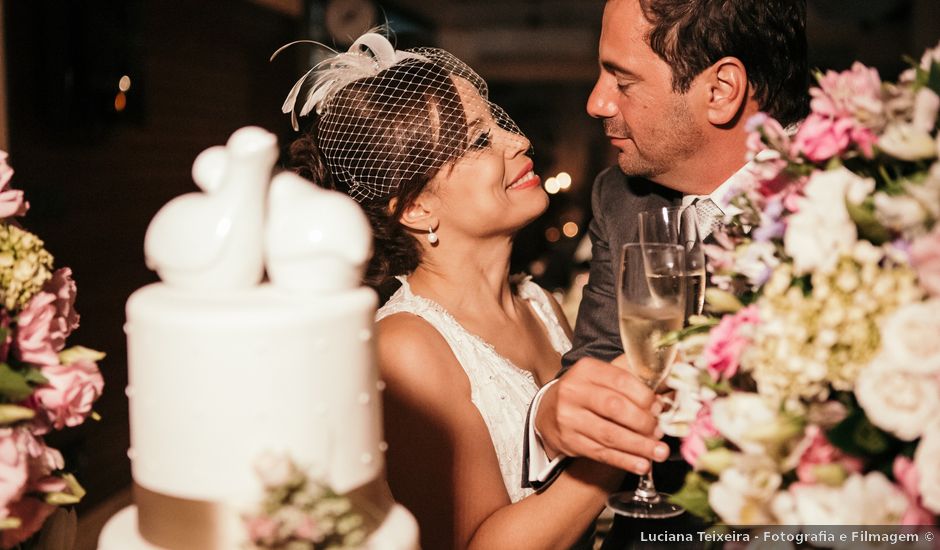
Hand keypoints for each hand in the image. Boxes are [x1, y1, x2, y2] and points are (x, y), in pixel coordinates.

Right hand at [535, 357, 669, 474]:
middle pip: (614, 408)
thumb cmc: (586, 392)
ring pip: (609, 434)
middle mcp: (573, 391)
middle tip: (660, 431)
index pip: (620, 380)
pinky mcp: (569, 441)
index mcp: (586, 370)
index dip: (645, 396)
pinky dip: (624, 461)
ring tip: (659, 452)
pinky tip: (641, 464)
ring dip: (639, 446)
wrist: (548, 411)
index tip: (660, 407)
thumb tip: (674, 374)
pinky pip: (601, 453)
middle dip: (643, 422)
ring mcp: (568, 418)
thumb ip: (633, 375)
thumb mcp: (603, 376)